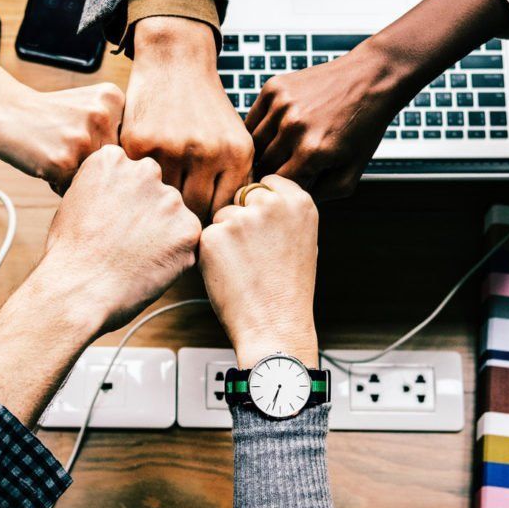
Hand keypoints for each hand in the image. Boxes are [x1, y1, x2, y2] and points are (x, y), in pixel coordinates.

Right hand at [0, 81, 124, 193]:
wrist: (3, 108)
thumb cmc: (48, 114)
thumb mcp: (89, 105)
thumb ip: (115, 129)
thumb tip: (141, 174)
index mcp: (114, 99)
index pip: (129, 145)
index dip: (105, 150)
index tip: (83, 138)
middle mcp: (103, 116)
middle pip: (114, 164)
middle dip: (93, 166)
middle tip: (66, 147)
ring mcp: (84, 139)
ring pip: (96, 179)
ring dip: (77, 177)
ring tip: (56, 154)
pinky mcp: (64, 161)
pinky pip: (74, 189)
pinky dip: (59, 184)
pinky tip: (46, 162)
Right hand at [43, 144, 201, 332]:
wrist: (78, 289)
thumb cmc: (70, 252)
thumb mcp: (75, 200)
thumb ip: (105, 186)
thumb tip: (122, 192)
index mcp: (113, 159)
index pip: (130, 174)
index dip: (121, 201)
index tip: (109, 220)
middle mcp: (145, 170)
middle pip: (155, 190)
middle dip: (146, 212)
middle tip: (124, 242)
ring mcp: (170, 200)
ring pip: (173, 215)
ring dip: (162, 233)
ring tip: (134, 257)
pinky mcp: (188, 229)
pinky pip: (187, 240)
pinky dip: (174, 255)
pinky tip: (149, 267)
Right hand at [121, 17, 252, 218]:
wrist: (175, 61)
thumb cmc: (205, 108)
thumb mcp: (233, 138)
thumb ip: (233, 179)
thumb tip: (227, 227)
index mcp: (236, 154)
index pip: (223, 210)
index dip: (211, 222)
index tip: (199, 222)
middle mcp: (207, 152)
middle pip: (195, 212)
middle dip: (185, 218)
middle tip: (174, 219)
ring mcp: (172, 148)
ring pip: (164, 201)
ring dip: (159, 204)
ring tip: (156, 205)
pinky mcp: (140, 144)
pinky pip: (140, 181)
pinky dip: (139, 185)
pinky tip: (139, 184)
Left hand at [198, 175, 318, 368]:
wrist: (275, 325)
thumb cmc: (288, 289)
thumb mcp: (302, 240)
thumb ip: (283, 212)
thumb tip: (259, 195)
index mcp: (299, 202)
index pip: (267, 182)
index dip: (260, 204)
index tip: (264, 226)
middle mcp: (271, 204)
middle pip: (242, 196)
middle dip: (242, 217)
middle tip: (254, 254)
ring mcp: (241, 218)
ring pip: (221, 216)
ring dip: (225, 236)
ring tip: (245, 267)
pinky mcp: (214, 236)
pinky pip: (206, 236)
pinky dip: (211, 253)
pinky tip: (230, 274)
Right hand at [245, 43, 398, 199]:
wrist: (372, 77)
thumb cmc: (364, 126)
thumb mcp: (352, 171)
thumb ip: (322, 194)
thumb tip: (291, 202)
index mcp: (312, 152)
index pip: (278, 185)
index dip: (281, 190)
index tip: (286, 188)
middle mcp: (293, 127)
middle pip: (263, 165)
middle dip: (271, 172)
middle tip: (282, 170)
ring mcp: (281, 105)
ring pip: (253, 144)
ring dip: (263, 151)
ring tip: (279, 152)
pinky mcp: (274, 88)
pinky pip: (252, 119)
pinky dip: (258, 129)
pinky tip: (275, 132)